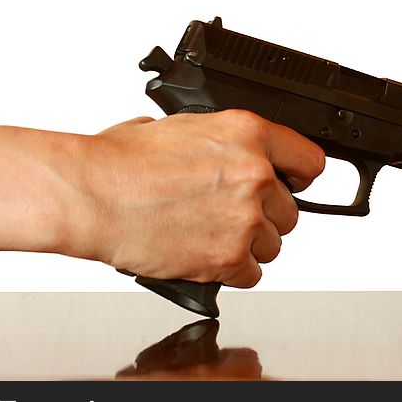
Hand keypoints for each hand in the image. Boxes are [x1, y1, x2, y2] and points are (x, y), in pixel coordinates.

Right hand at [73, 110, 324, 287]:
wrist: (93, 194)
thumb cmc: (121, 162)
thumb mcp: (181, 127)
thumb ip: (220, 142)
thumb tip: (230, 154)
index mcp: (247, 133)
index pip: (309, 161)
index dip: (299, 177)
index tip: (293, 185)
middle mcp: (255, 175)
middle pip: (289, 211)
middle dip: (263, 216)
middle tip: (227, 215)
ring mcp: (245, 218)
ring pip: (272, 245)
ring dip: (246, 245)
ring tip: (208, 236)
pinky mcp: (229, 257)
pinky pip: (252, 274)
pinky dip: (231, 272)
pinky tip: (204, 256)